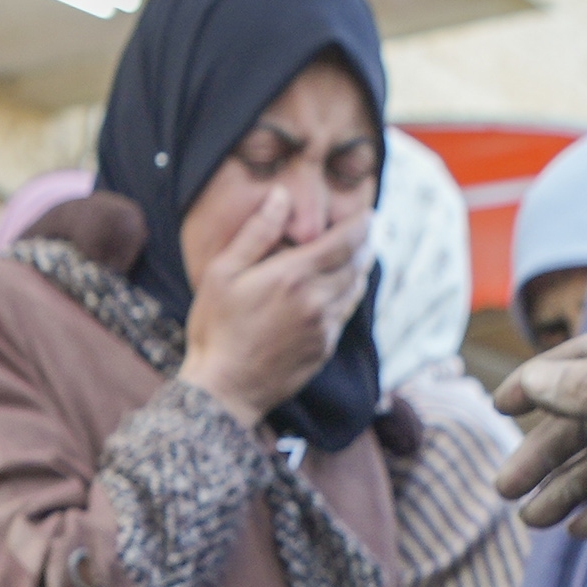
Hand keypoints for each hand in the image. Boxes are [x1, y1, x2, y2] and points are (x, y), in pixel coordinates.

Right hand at [182, 171, 364, 420]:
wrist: (225, 389)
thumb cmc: (216, 328)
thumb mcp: (223, 273)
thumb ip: (256, 233)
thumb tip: (281, 196)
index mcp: (294, 276)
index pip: (344, 242)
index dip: (361, 225)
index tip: (369, 214)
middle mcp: (317, 300)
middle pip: (356, 265)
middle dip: (365, 244)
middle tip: (370, 231)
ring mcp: (323, 328)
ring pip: (354, 291)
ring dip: (361, 270)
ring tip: (361, 256)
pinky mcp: (323, 350)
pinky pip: (344, 315)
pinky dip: (348, 297)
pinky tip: (343, 291)